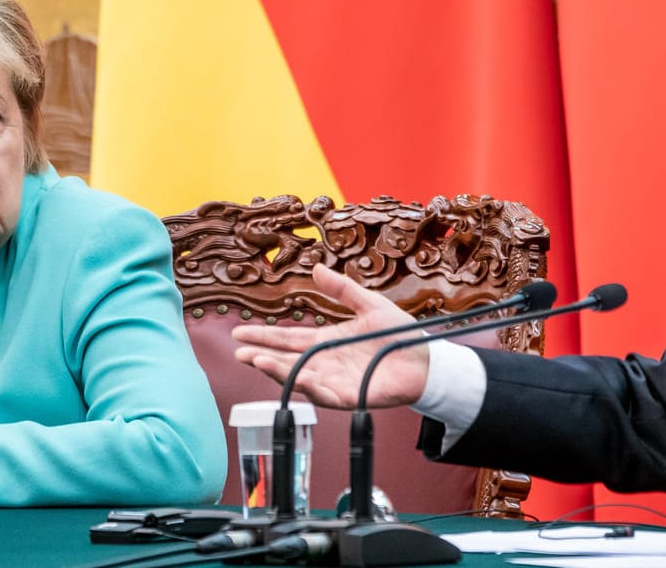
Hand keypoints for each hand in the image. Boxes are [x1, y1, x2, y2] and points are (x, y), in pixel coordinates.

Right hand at [233, 263, 430, 409]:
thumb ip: (343, 290)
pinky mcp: (350, 396)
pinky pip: (325, 395)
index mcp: (327, 341)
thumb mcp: (369, 304)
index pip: (288, 339)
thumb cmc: (400, 334)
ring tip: (258, 361)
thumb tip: (317, 269)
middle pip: (287, 360)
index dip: (264, 336)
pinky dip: (310, 388)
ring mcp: (335, 381)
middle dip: (261, 355)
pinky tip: (297, 379)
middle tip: (239, 352)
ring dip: (278, 371)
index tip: (240, 333)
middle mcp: (325, 362)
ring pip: (299, 378)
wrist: (426, 359)